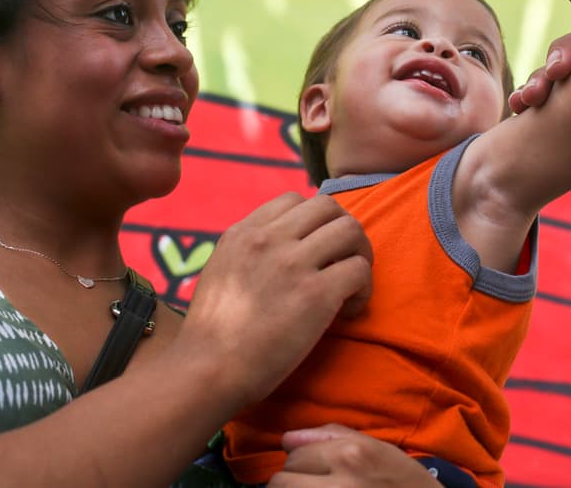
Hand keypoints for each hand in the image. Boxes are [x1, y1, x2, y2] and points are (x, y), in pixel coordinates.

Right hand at [181, 193, 372, 407]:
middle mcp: (269, 239)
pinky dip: (364, 289)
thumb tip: (285, 250)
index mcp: (243, 233)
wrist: (207, 371)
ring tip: (351, 286)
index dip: (315, 222)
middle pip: (328, 207)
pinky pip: (360, 270)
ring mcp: (293, 263)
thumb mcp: (221, 271)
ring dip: (360, 255)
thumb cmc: (211, 335)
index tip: (316, 250)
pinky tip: (348, 312)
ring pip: (351, 230)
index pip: (294, 199)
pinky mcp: (315, 293)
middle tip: (343, 263)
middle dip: (343, 232)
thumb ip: (250, 253)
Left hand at [267, 424, 439, 486]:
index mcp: (350, 455)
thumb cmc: (406, 482)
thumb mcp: (379, 450)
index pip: (294, 456)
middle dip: (293, 482)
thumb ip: (332, 437)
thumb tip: (288, 438)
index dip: (303, 464)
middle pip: (281, 482)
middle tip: (314, 485)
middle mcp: (338, 485)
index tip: (316, 472)